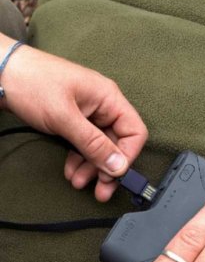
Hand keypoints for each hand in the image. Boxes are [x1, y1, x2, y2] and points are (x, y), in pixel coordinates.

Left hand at [0, 34, 147, 200]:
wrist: (1, 71)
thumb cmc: (32, 83)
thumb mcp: (64, 117)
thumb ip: (93, 143)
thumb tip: (118, 166)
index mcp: (109, 98)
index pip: (134, 131)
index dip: (127, 155)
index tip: (114, 175)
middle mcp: (103, 105)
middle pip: (117, 142)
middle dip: (108, 167)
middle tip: (101, 190)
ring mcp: (88, 112)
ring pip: (100, 146)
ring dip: (91, 167)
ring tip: (78, 181)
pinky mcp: (73, 119)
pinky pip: (84, 143)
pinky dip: (79, 158)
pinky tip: (71, 170)